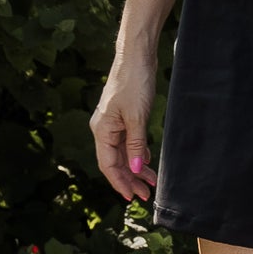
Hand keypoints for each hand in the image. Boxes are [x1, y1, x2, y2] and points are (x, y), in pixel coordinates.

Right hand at [90, 55, 156, 206]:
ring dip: (135, 168)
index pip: (108, 165)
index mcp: (102, 130)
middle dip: (130, 179)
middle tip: (146, 195)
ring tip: (150, 183)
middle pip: (115, 162)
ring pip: (123, 153)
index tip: (133, 197)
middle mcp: (104, 129)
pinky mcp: (124, 116)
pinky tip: (146, 162)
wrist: (136, 56)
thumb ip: (136, 144)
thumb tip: (134, 169)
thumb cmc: (134, 82)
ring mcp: (113, 122)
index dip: (120, 183)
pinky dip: (137, 153)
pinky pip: (128, 141)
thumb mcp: (137, 117)